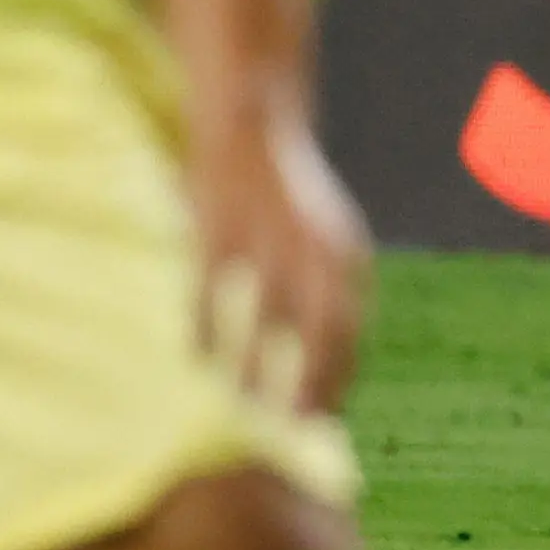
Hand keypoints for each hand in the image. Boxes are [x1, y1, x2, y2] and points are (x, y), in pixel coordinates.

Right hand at [186, 105, 371, 415]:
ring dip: (258, 370)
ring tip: (245, 407)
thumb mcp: (325, 240)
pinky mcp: (220, 227)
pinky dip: (207, 327)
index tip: (326, 419)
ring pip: (266, 320)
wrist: (256, 121)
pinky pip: (212, 290)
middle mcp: (315, 247)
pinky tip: (198, 358)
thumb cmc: (290, 199)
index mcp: (345, 252)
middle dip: (312, 382)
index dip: (340, 375)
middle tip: (295, 428)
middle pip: (322, 332)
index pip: (350, 329)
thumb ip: (329, 294)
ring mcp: (267, 238)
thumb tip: (329, 366)